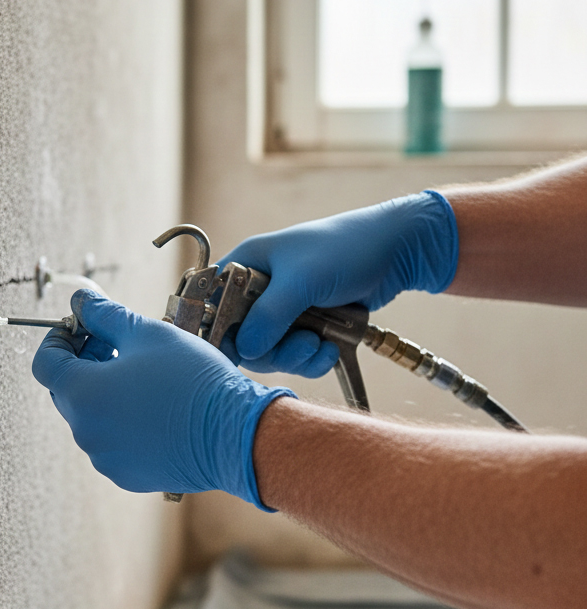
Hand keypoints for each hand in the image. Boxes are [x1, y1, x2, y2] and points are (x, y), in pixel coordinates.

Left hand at [32, 290, 293, 508]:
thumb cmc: (192, 381)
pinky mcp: (126, 474)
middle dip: (83, 363)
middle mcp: (85, 432)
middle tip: (117, 345)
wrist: (235, 434)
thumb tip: (81, 301)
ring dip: (104, 393)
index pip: (45, 363)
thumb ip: (105, 315)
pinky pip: (111, 442)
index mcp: (82, 394)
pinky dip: (121, 422)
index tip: (82, 327)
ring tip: (141, 376)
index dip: (59, 339)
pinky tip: (153, 406)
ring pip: (90, 417)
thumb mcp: (147, 333)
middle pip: (65, 390)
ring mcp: (104, 458)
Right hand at [217, 190, 457, 377]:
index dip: (218, 330)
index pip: (212, 305)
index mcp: (246, 266)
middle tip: (300, 345)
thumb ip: (269, 316)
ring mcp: (284, 309)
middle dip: (272, 349)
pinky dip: (313, 359)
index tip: (237, 350)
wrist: (397, 250)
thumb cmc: (345, 248)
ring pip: (271, 351)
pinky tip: (331, 349)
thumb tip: (246, 350)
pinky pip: (297, 356)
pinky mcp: (307, 325)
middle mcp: (259, 290)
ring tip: (321, 345)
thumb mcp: (302, 280)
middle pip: (243, 338)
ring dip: (297, 357)